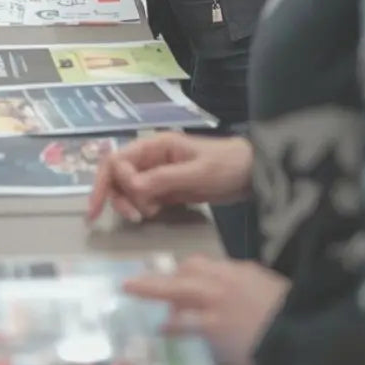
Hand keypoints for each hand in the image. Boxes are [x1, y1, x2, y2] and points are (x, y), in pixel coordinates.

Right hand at [87, 132, 253, 222]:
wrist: (250, 174)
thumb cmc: (226, 166)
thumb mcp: (196, 172)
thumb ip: (163, 178)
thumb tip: (131, 187)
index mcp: (155, 146)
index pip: (117, 160)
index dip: (113, 181)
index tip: (129, 201)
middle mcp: (150, 158)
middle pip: (116, 175)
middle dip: (117, 196)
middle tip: (133, 218)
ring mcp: (157, 174)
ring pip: (126, 189)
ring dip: (129, 203)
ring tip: (148, 215)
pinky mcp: (165, 190)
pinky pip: (142, 198)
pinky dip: (142, 208)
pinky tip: (156, 213)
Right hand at [124, 255, 289, 364]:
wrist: (317, 335)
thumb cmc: (277, 359)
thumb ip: (216, 364)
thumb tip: (202, 364)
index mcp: (214, 322)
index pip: (175, 321)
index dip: (163, 326)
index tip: (154, 329)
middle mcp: (218, 294)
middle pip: (175, 283)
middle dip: (150, 285)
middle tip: (131, 285)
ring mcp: (234, 277)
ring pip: (194, 266)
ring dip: (179, 273)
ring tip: (174, 281)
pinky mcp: (251, 269)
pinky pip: (219, 264)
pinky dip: (207, 272)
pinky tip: (213, 283)